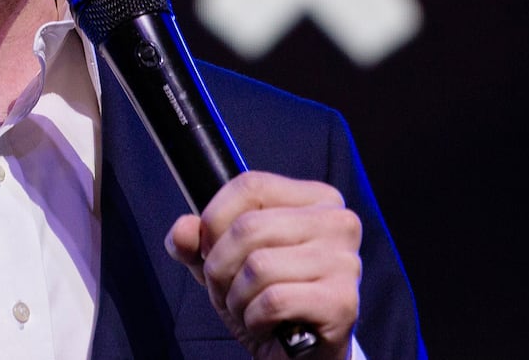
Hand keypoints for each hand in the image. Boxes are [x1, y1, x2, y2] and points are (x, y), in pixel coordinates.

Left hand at [165, 171, 361, 359]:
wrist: (302, 355)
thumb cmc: (268, 299)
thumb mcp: (225, 263)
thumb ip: (197, 242)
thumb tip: (183, 231)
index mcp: (315, 199)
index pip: (250, 186)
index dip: (214, 220)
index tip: (210, 250)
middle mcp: (338, 222)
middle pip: (248, 227)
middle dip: (220, 267)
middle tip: (229, 290)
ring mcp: (345, 261)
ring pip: (258, 266)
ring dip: (238, 298)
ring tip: (250, 309)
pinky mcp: (343, 301)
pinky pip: (273, 301)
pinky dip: (255, 319)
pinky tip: (267, 326)